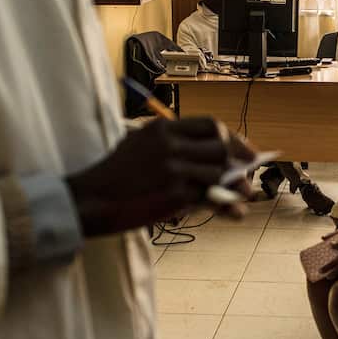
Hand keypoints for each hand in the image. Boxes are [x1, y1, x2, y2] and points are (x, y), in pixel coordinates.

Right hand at [67, 117, 254, 234]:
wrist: (91, 200)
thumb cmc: (116, 176)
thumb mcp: (140, 146)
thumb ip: (175, 147)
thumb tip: (218, 162)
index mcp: (162, 128)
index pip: (210, 125)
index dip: (233, 139)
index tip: (245, 152)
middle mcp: (169, 144)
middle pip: (221, 147)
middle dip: (238, 164)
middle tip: (245, 179)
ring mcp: (173, 169)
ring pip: (220, 173)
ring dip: (233, 188)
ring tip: (240, 198)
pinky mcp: (174, 195)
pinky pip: (212, 199)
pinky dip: (228, 207)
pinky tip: (236, 213)